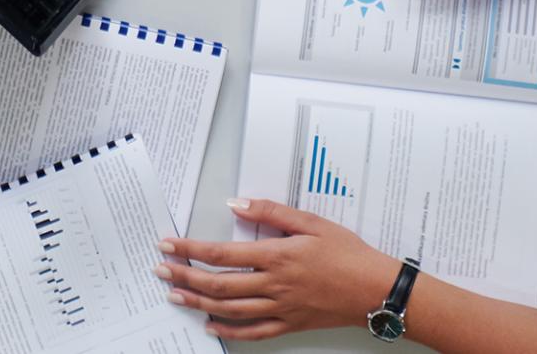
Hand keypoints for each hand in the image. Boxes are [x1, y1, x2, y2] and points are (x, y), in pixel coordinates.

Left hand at [158, 200, 396, 339]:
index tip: (169, 244)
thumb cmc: (347, 252)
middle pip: (219, 284)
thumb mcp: (311, 221)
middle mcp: (274, 285)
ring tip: (175, 294)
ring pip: (230, 309)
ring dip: (198, 302)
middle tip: (161, 270)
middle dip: (185, 276)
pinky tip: (211, 325)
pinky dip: (228, 330)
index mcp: (277, 256)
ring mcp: (281, 309)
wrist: (376, 289)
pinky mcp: (290, 324)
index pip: (222, 254)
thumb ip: (270, 212)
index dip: (191, 250)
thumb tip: (235, 204)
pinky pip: (253, 332)